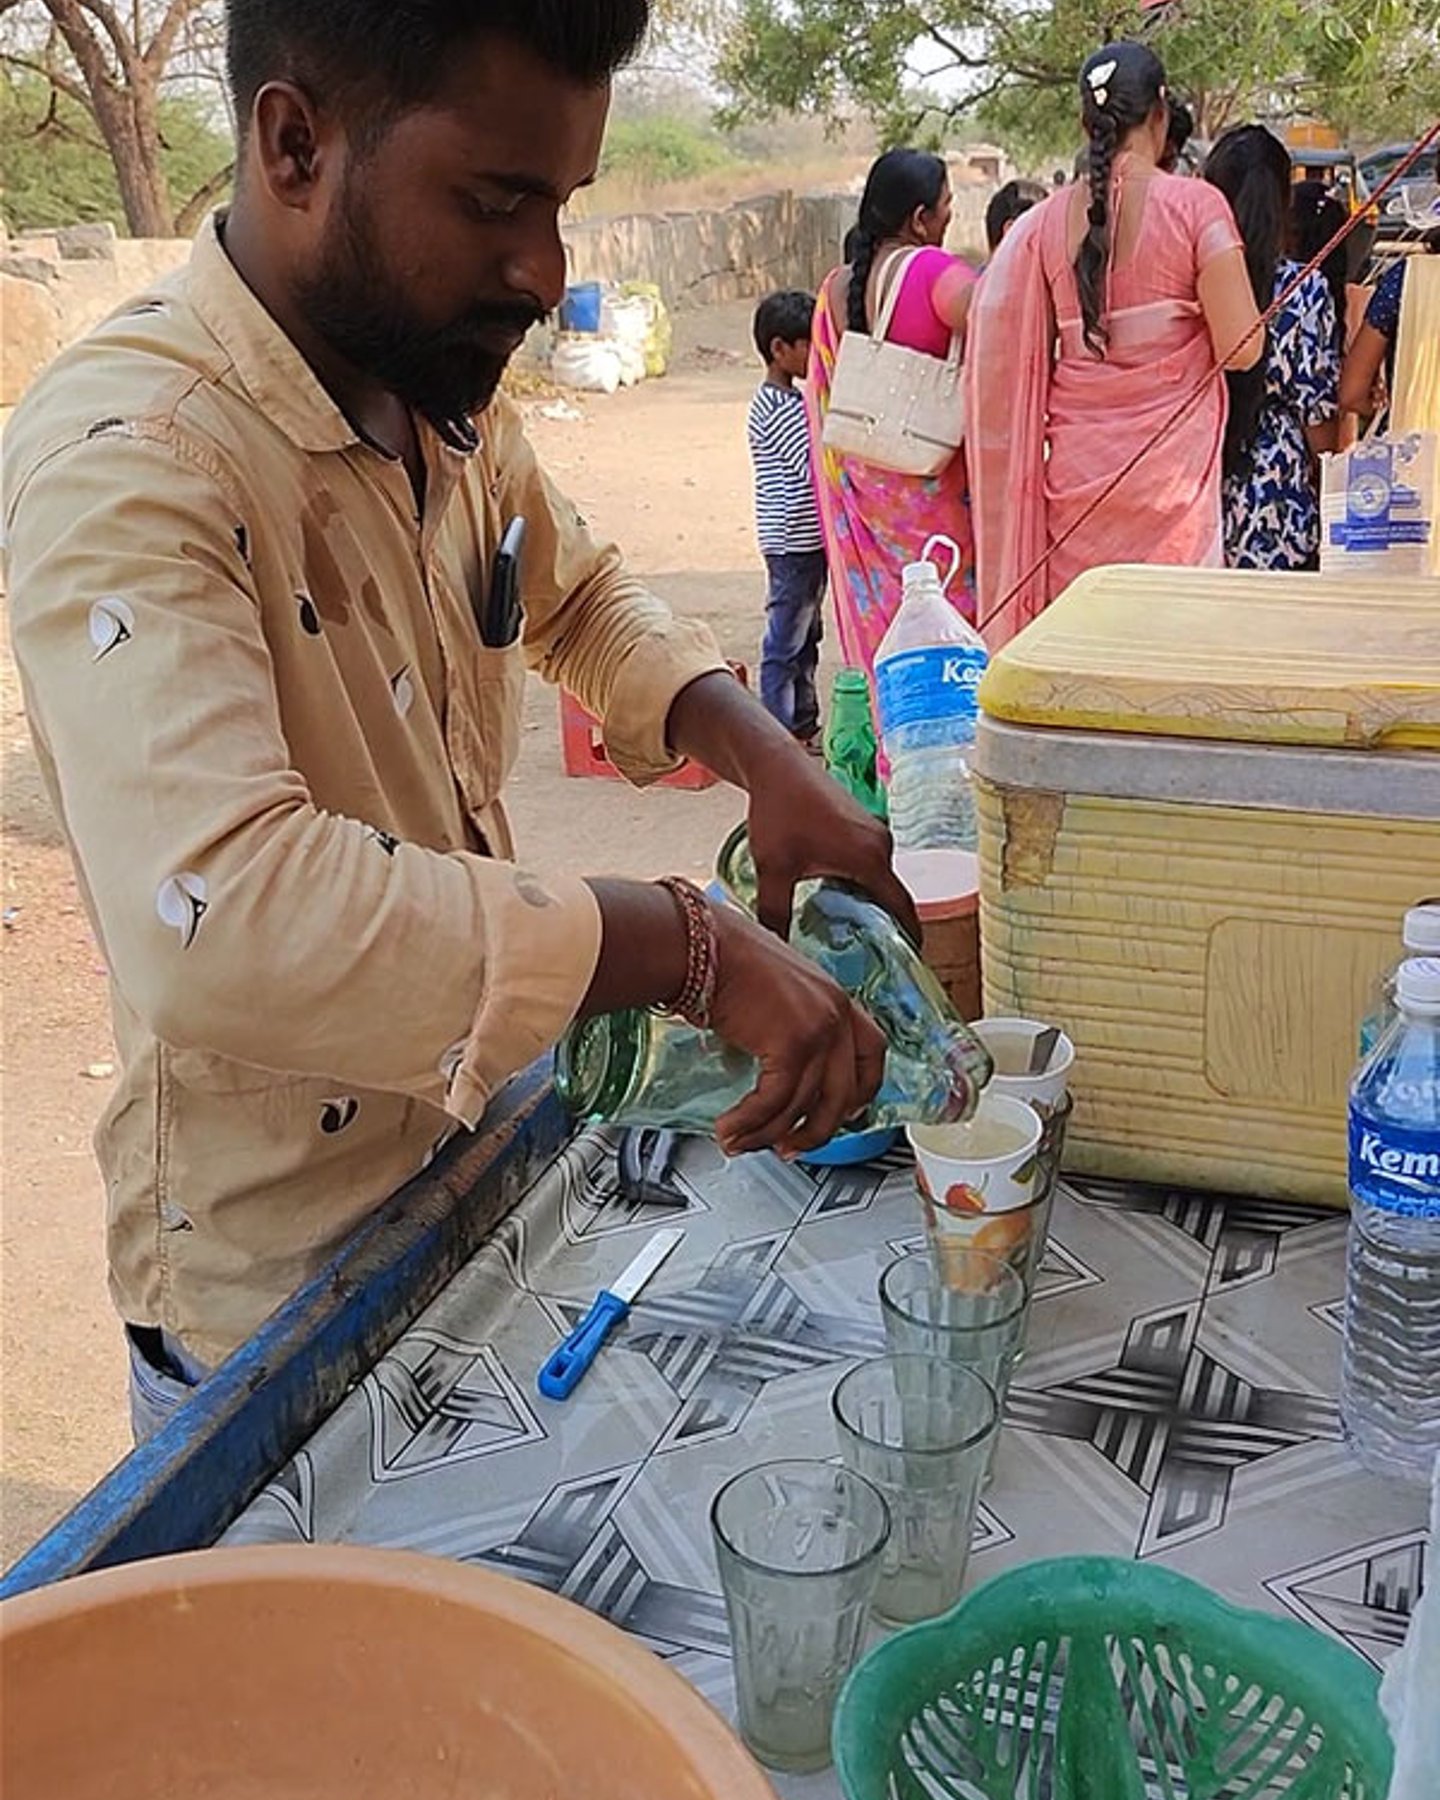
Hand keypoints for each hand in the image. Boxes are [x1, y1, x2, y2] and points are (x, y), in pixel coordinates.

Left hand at [663, 674, 917, 941]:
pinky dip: (862, 884)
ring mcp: (875, 832)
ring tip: (852, 935)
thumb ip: (776, 913)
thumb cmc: (778, 813)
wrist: (777, 766)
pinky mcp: (864, 825)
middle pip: (892, 896)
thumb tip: (774, 952)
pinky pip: (872, 864)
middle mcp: (882, 845)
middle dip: (885, 927)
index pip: (902, 909)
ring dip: (870, 903)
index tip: (908, 964)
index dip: (909, 938)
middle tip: (872, 960)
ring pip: (880, 880)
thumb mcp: (774, 869)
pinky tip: (837, 899)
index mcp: (870, 859)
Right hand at [709, 903, 887, 1157]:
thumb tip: (777, 1065)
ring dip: (767, 1133)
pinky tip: (729, 1129)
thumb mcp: (776, 988)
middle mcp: (835, 1014)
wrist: (701, 945)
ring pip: (801, 1105)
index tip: (848, 1114)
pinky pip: (773, 1102)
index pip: (872, 1054)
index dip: (862, 1092)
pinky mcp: (790, 1045)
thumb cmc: (724, 959)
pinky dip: (748, 1123)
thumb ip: (790, 1021)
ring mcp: (818, 1030)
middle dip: (816, 1132)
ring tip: (740, 1142)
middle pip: (843, 1094)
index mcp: (836, 998)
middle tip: (791, 1147)